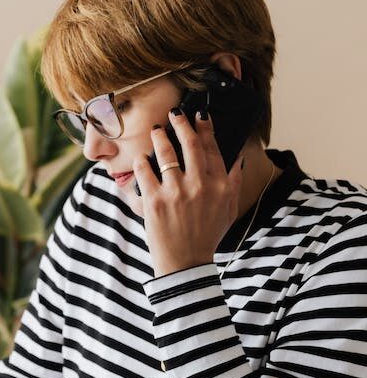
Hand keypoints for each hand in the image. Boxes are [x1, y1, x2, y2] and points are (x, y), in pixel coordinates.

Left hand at [132, 109, 243, 276]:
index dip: (205, 128)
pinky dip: (141, 161)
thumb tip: (237, 157)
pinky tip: (141, 157)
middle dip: (181, 123)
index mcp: (219, 186)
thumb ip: (234, 182)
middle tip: (174, 114)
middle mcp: (199, 185)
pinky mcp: (154, 201)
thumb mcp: (229, 209)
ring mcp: (176, 192)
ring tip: (155, 130)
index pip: (212, 148)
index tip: (200, 114)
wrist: (185, 263)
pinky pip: (145, 171)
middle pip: (190, 144)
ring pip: (166, 153)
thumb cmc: (207, 236)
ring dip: (159, 137)